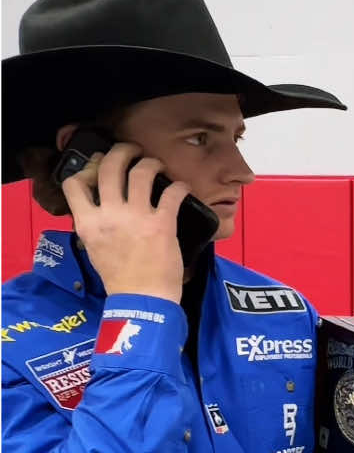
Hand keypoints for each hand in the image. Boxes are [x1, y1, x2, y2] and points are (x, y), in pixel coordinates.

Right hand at [62, 143, 187, 302]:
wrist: (142, 300)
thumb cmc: (119, 278)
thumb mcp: (95, 249)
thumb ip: (95, 224)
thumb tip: (100, 206)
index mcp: (87, 223)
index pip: (73, 184)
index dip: (86, 169)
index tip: (100, 167)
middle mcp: (109, 215)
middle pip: (109, 167)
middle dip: (121, 151)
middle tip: (132, 151)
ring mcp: (136, 217)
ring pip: (141, 172)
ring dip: (151, 163)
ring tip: (157, 165)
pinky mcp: (162, 223)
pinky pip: (172, 192)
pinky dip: (180, 186)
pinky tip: (182, 188)